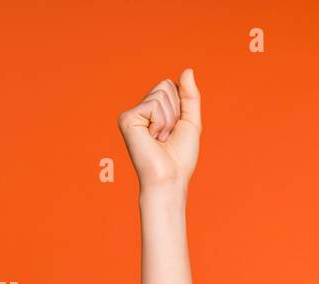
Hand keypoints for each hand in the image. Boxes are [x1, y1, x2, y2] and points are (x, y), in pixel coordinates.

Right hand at [117, 67, 201, 191]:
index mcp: (153, 110)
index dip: (181, 107)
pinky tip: (153, 138)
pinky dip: (160, 122)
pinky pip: (154, 104)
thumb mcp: (191, 122)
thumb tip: (187, 70)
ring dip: (169, 120)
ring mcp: (132, 113)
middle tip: (168, 135)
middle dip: (176, 111)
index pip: (171, 86)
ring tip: (160, 138)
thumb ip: (190, 96)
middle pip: (166, 85)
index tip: (175, 130)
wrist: (170, 178)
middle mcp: (140, 109)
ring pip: (161, 94)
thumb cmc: (180, 157)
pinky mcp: (127, 118)